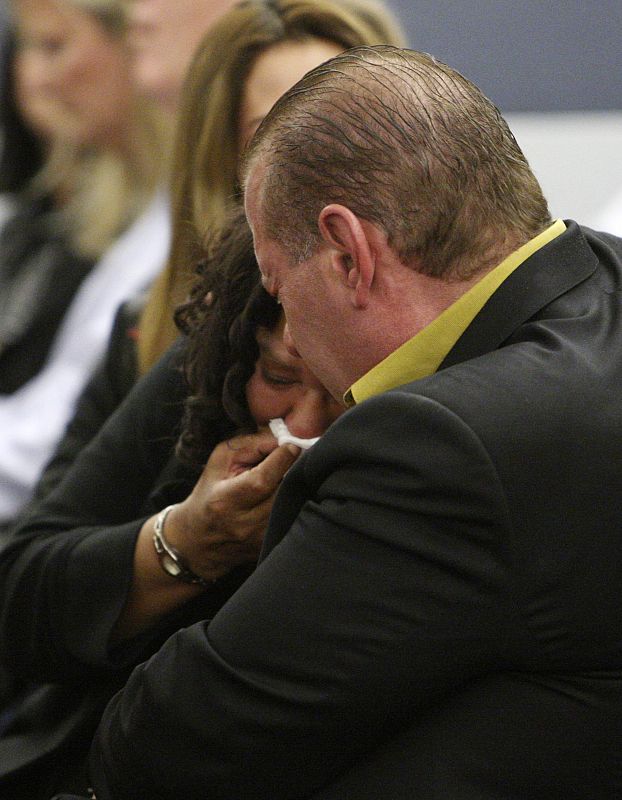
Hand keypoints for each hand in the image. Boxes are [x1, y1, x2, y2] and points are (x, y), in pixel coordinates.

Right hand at [166, 431, 299, 580]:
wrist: (198, 539)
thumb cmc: (209, 493)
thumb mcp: (219, 461)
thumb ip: (249, 445)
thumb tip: (282, 438)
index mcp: (225, 501)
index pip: (262, 480)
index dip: (282, 460)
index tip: (291, 446)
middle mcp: (244, 524)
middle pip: (284, 493)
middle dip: (294, 470)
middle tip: (294, 459)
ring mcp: (259, 539)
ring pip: (293, 505)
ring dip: (295, 486)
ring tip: (286, 477)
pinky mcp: (270, 545)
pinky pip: (293, 518)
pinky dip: (294, 501)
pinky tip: (285, 494)